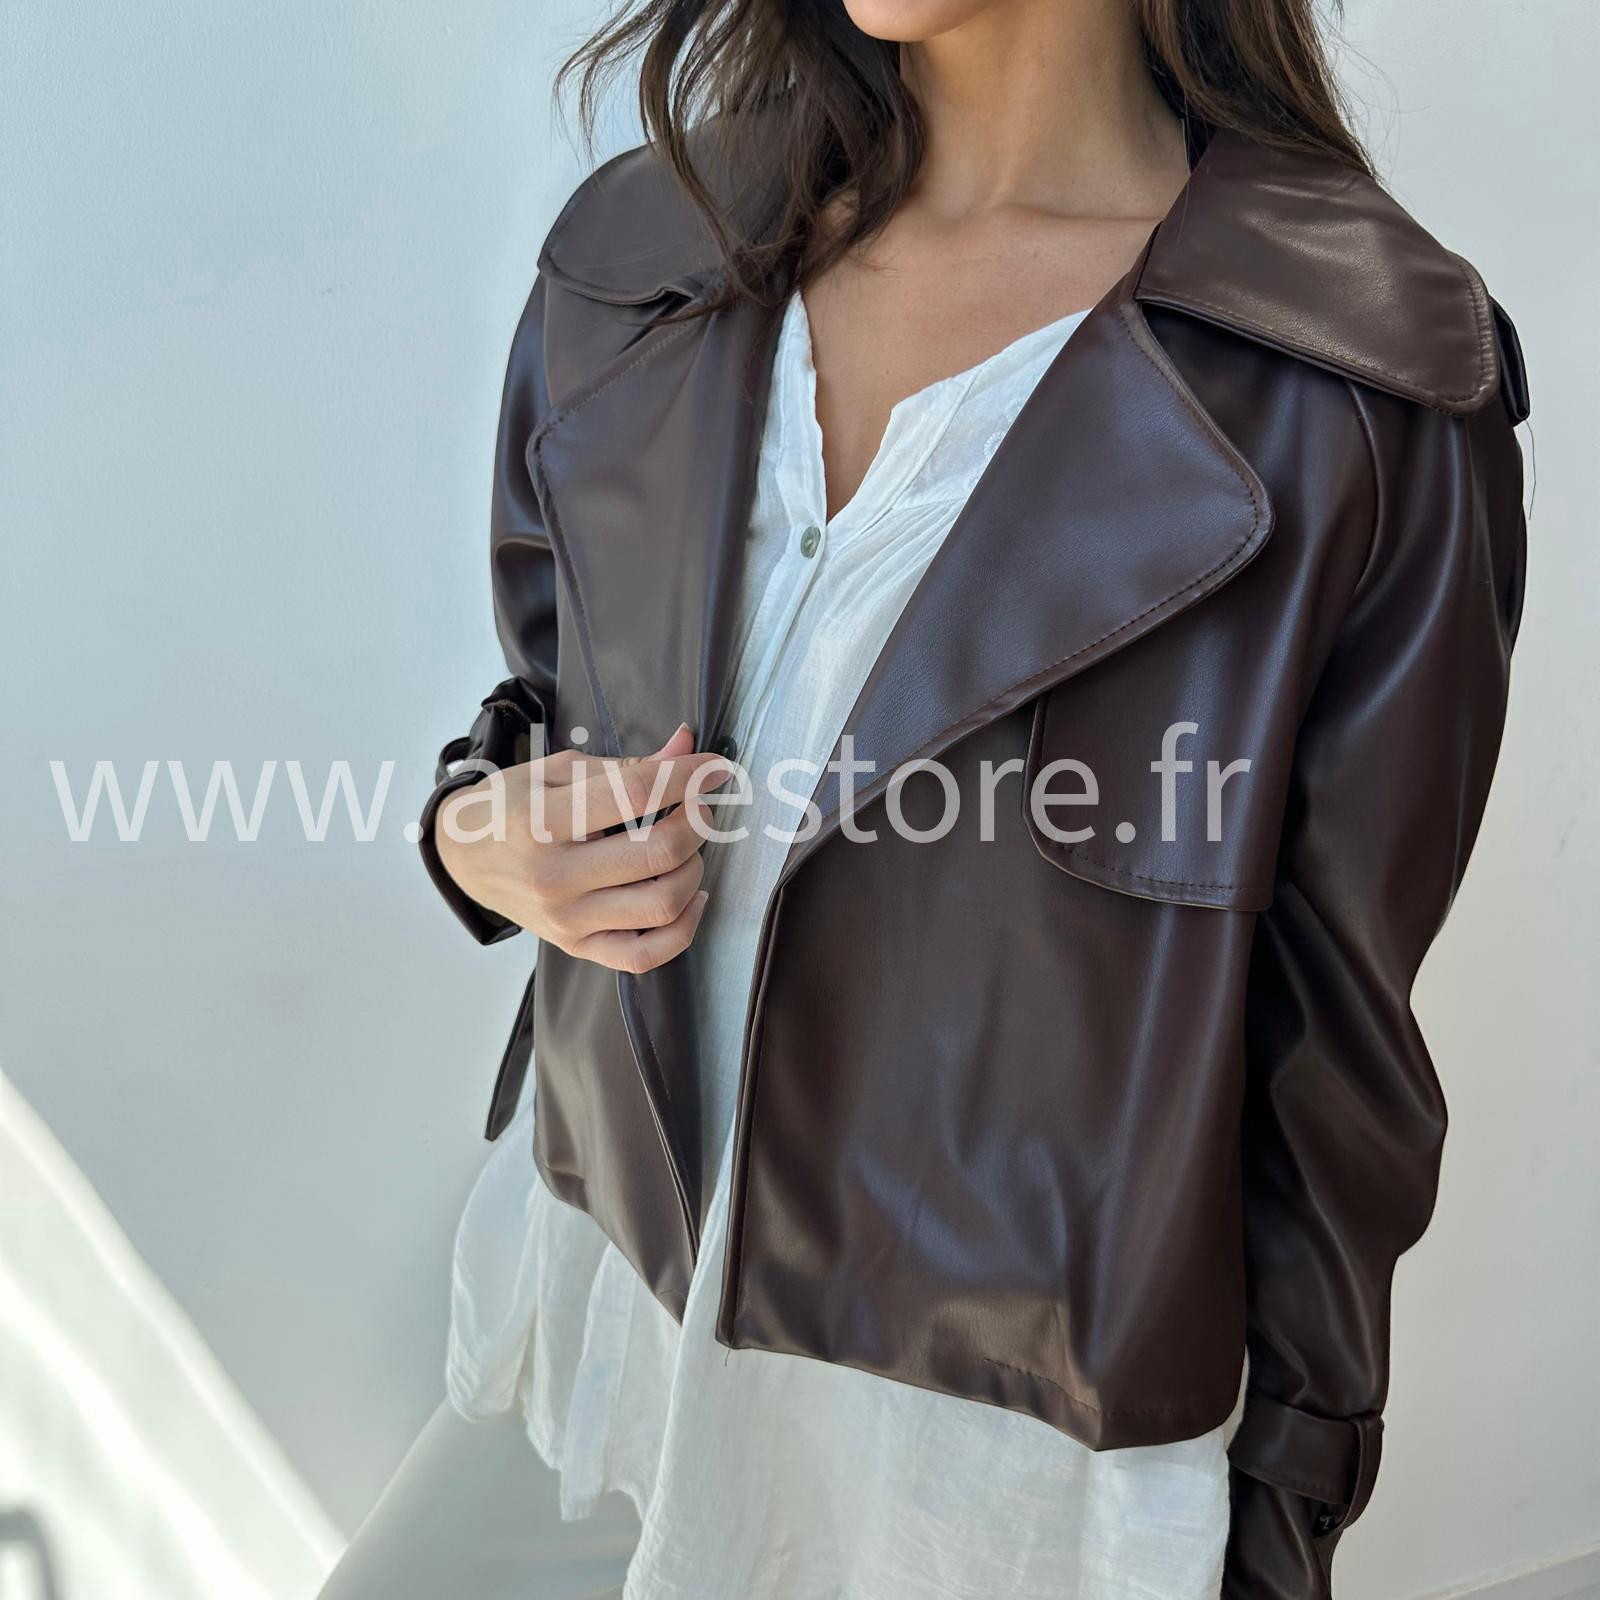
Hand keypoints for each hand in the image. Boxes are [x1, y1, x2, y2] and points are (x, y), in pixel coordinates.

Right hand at [433, 723, 728, 970]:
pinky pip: (646, 956)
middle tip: (697, 806)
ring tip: (685, 847)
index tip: (715, 766)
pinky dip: (683, 929)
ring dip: (694, 868)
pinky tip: (690, 897)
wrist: (464, 858)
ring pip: (663, 904)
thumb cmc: (510, 807)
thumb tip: (686, 746)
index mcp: (544, 822)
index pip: (636, 794)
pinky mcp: (577, 947)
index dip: (688, 776)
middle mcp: (555, 877)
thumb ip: (626, 766)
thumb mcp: (557, 771)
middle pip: (658, 853)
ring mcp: (567, 920)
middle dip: (696, 822)